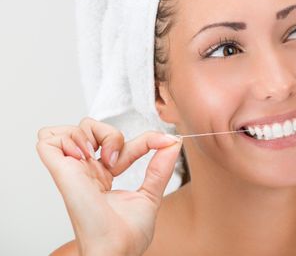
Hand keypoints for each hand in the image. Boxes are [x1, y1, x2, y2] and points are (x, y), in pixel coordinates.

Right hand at [36, 117, 182, 254]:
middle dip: (110, 132)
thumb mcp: (151, 193)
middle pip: (89, 127)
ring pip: (71, 130)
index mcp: (102, 176)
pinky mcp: (62, 172)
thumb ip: (161, 167)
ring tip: (100, 157)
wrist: (119, 248)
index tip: (162, 142)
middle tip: (118, 158)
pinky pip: (48, 140)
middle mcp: (86, 171)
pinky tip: (86, 155)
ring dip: (90, 133)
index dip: (143, 139)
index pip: (118, 142)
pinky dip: (68, 138)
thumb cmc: (128, 234)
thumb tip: (172, 142)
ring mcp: (73, 171)